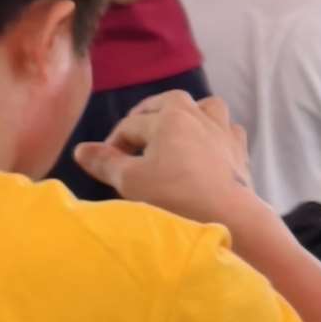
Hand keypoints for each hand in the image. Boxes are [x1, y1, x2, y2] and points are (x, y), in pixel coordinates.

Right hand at [76, 90, 263, 224]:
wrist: (229, 216)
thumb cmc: (175, 196)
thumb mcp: (131, 181)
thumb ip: (104, 162)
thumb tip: (80, 149)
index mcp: (168, 116)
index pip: (130, 125)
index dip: (113, 144)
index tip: (107, 164)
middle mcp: (198, 113)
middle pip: (166, 105)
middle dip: (146, 119)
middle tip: (134, 141)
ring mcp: (223, 129)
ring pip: (204, 107)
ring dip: (186, 115)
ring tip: (174, 133)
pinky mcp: (240, 148)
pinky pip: (227, 129)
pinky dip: (215, 133)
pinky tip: (209, 147)